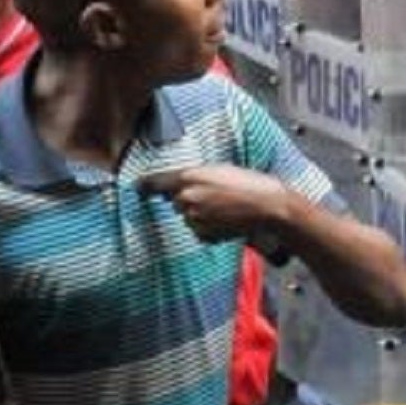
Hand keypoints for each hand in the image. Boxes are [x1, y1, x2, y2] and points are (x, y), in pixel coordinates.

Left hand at [137, 164, 296, 245]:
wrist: (268, 206)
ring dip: (201, 214)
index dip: (145, 185)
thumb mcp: (219, 170)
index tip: (137, 187)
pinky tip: (227, 219)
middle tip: (215, 195)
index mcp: (188, 177)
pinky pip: (199, 231)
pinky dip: (209, 227)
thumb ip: (194, 177)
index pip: (156, 182)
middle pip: (176, 201)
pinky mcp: (203, 234)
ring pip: (188, 217)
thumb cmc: (249, 183)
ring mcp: (193, 218)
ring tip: (226, 207)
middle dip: (189, 199)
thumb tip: (177, 187)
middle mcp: (186, 198)